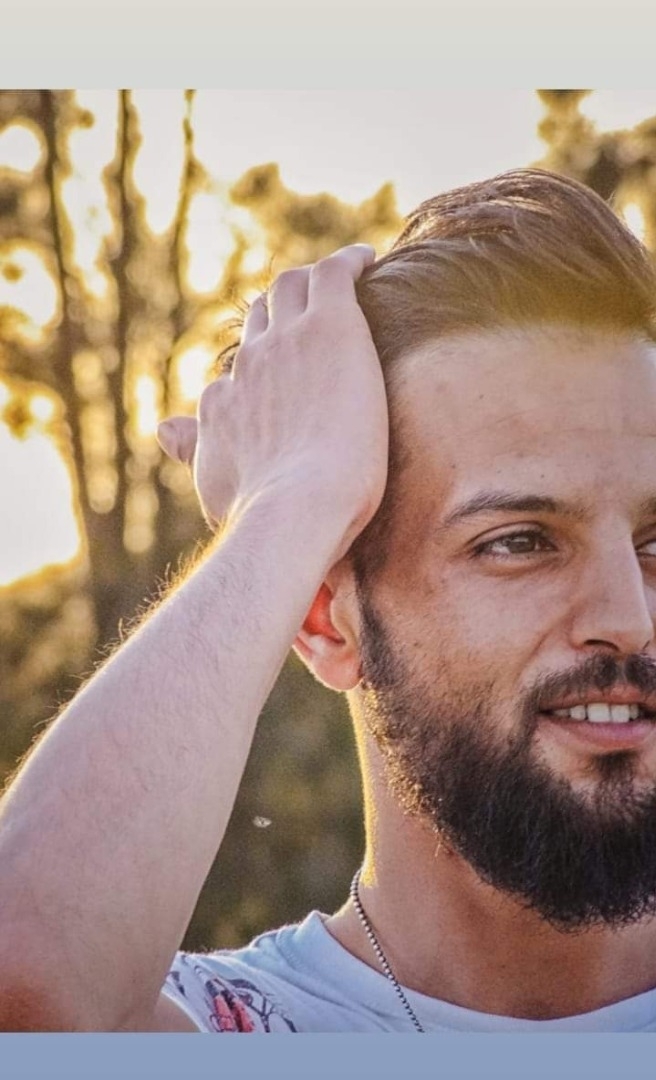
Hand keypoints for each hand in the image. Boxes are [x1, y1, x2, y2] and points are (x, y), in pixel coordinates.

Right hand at [158, 245, 388, 558]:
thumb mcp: (216, 489)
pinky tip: (367, 259)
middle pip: (260, 317)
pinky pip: (335, 273)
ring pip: (292, 287)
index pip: (238, 370)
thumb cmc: (264, 517)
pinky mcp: (330, 325)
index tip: (280, 364)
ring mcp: (287, 340)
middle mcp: (248, 364)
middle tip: (309, 311)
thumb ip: (194, 453)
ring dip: (312, 281)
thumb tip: (163, 431)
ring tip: (338, 280)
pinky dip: (349, 261)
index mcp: (222, 402)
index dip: (259, 362)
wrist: (297, 510)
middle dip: (280, 309)